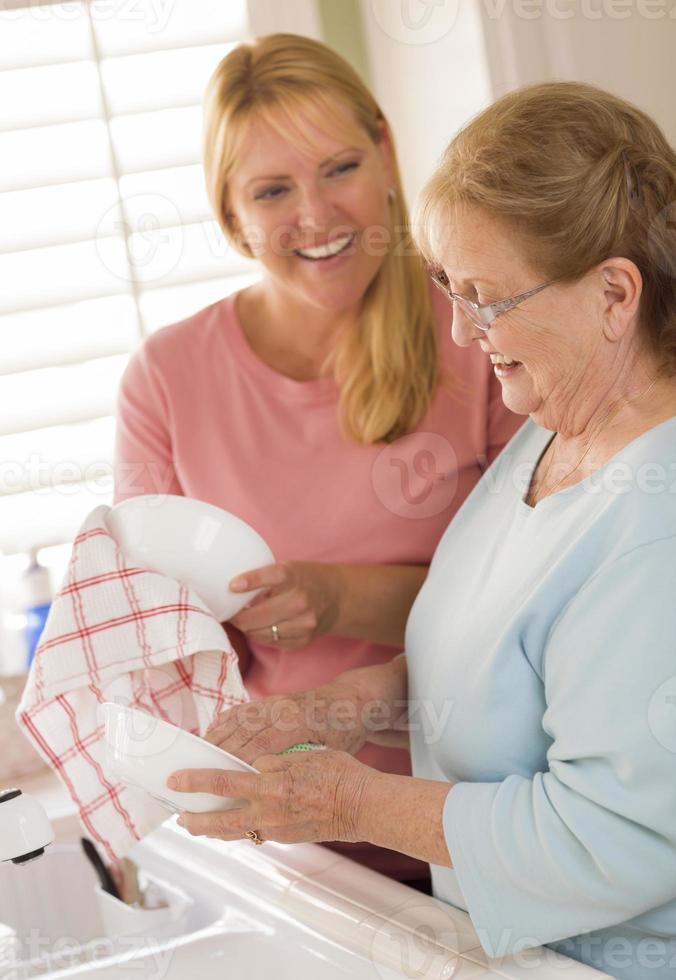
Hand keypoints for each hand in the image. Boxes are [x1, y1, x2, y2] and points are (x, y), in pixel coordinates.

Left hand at [167, 750, 377, 844]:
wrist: (362, 805)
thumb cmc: (338, 773)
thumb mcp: (303, 755)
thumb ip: (274, 762)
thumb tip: (254, 766)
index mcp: (270, 785)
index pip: (222, 783)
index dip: (195, 782)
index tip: (176, 780)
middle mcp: (268, 811)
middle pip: (219, 821)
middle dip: (195, 820)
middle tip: (179, 817)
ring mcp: (277, 828)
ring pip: (234, 833)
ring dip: (212, 830)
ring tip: (198, 827)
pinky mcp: (286, 837)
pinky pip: (255, 833)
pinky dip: (238, 830)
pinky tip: (234, 824)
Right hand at [203, 676, 371, 764]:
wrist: (352, 701)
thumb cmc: (345, 732)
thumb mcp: (331, 752)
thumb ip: (303, 767)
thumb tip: (277, 789)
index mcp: (298, 723)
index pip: (261, 744)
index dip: (239, 761)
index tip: (219, 780)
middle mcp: (282, 709)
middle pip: (242, 731)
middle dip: (218, 751)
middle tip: (195, 772)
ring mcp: (274, 702)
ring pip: (237, 720)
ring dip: (216, 738)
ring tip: (196, 757)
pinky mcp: (270, 699)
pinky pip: (242, 710)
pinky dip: (225, 721)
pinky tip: (212, 733)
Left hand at [229, 561, 341, 648]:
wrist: (338, 598)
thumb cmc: (305, 580)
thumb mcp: (289, 568)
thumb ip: (265, 578)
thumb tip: (231, 590)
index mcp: (294, 577)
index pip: (271, 577)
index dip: (250, 581)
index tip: (232, 586)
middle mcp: (300, 600)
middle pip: (257, 615)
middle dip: (237, 616)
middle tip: (229, 613)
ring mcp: (303, 623)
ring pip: (260, 633)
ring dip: (247, 628)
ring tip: (242, 621)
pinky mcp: (303, 639)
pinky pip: (271, 642)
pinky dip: (260, 636)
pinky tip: (258, 628)